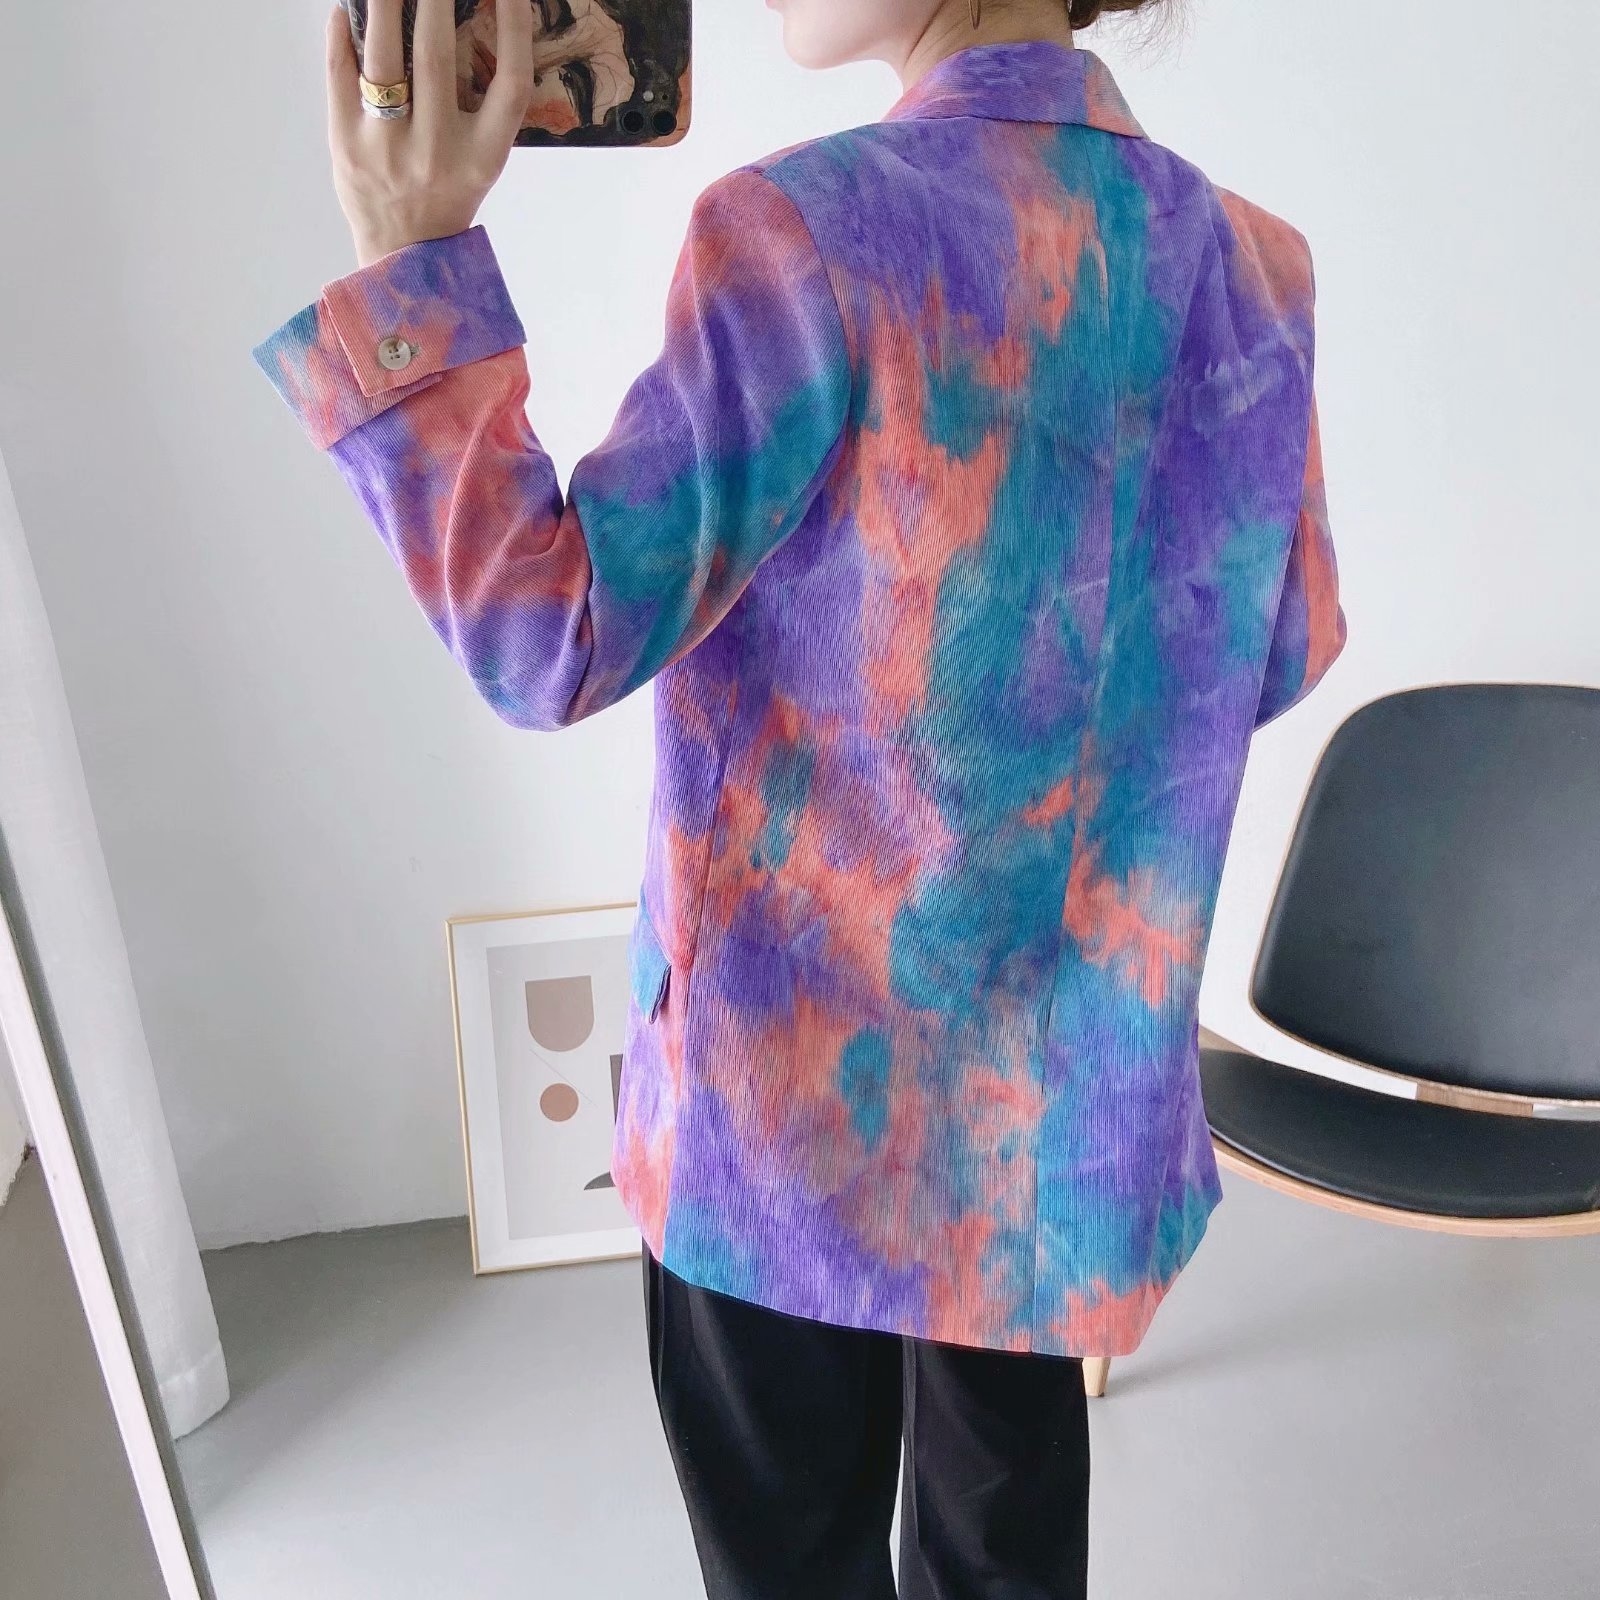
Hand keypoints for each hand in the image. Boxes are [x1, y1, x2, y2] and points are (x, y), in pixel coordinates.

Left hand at [325, 0, 534, 268]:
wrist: (403, 254)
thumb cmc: (446, 196)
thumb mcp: (479, 160)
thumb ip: (477, 105)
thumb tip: (463, 24)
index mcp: (483, 156)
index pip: (510, 84)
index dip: (515, 30)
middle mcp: (438, 151)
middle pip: (439, 57)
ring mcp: (388, 148)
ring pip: (386, 58)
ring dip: (385, 3)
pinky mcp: (346, 144)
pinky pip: (341, 75)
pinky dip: (342, 35)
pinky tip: (346, 11)